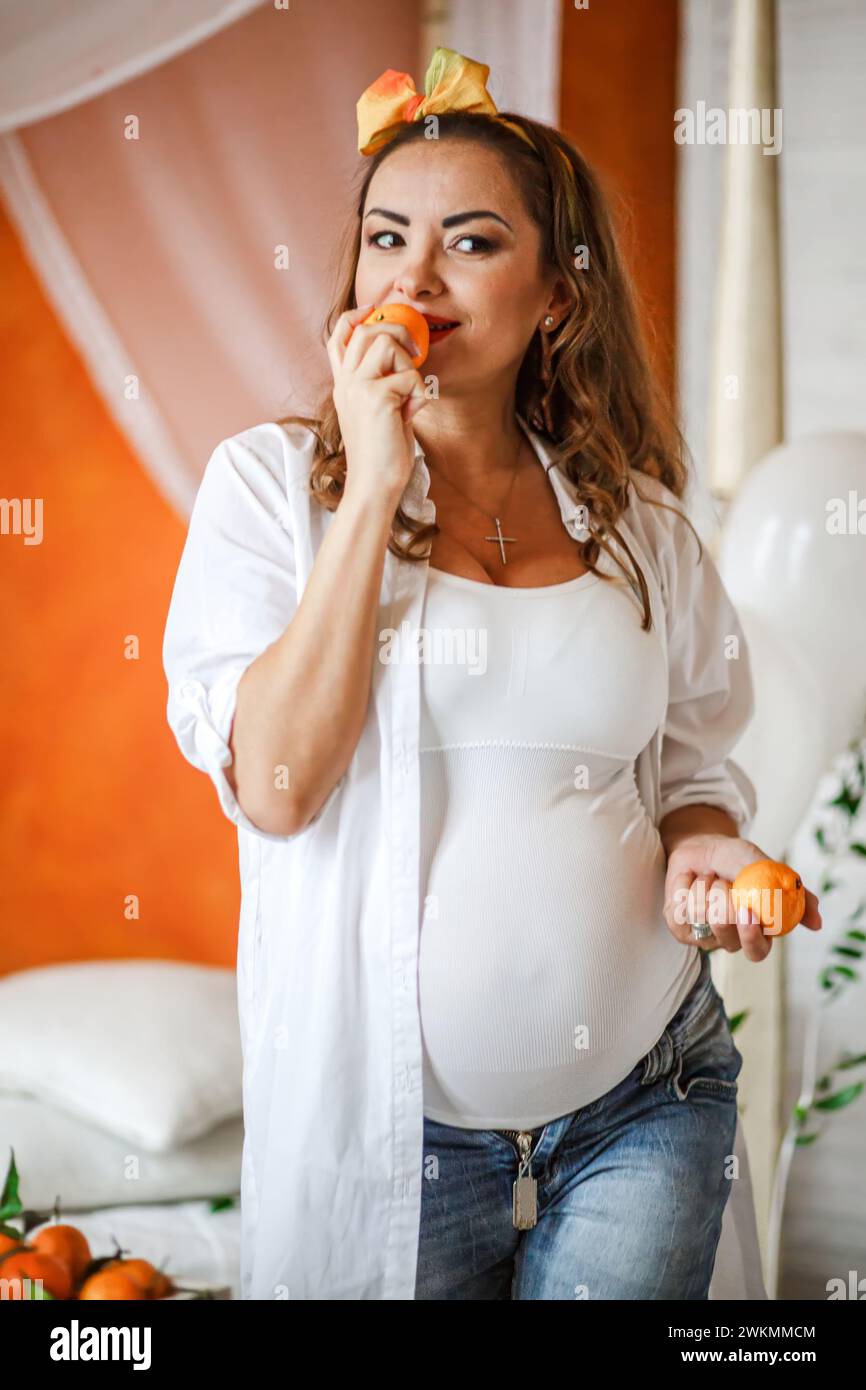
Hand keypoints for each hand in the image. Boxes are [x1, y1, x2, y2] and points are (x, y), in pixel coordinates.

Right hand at [327, 303, 429, 504]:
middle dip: (398, 331)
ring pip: (387, 343)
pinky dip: (420, 393)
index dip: (356, 316)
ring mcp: (357, 387)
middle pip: (368, 329)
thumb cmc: (383, 454)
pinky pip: (409, 376)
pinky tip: (413, 413)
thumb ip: (387, 385)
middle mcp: (345, 382)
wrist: (374, 485)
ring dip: (409, 364)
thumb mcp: (380, 411)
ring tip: (410, 393)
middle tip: (417, 352)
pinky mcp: (375, 397)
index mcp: (343, 384)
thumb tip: (411, 363)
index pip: (339, 336)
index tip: (376, 310)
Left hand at [662, 834, 822, 961]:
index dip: (752, 936)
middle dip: (724, 906)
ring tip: (711, 876)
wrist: (703, 846)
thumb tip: (817, 923)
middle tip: (723, 882)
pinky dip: (686, 889)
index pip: (758, 951)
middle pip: (728, 939)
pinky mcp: (680, 927)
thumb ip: (790, 892)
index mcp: (757, 930)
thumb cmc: (736, 859)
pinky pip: (681, 914)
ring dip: (706, 888)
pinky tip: (692, 882)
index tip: (747, 912)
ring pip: (702, 920)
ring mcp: (704, 934)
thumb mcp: (765, 867)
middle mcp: (731, 938)